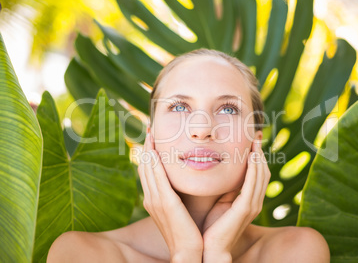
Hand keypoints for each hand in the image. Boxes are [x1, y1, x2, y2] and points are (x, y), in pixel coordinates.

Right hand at [138, 131, 202, 261]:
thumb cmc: (189, 231)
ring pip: (147, 168)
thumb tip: (190, 180)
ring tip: (151, 132)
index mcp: (155, 199)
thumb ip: (181, 194)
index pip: (148, 171)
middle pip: (144, 166)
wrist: (188, 252)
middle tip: (150, 128)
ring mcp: (155, 199)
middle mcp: (150, 197)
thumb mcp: (182, 209)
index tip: (153, 137)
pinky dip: (153, 161)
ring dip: (148, 148)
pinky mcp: (164, 202)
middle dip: (146, 146)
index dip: (149, 153)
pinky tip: (154, 148)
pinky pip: (155, 176)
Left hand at [202, 139, 270, 261]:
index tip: (252, 140)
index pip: (258, 174)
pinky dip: (254, 168)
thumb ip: (228, 189)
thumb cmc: (213, 226)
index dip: (257, 157)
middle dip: (260, 153)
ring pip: (260, 175)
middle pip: (263, 172)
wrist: (210, 248)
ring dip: (258, 156)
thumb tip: (226, 173)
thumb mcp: (221, 202)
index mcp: (250, 201)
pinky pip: (252, 184)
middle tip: (256, 135)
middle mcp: (255, 202)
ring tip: (254, 140)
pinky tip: (251, 155)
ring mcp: (252, 206)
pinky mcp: (246, 209)